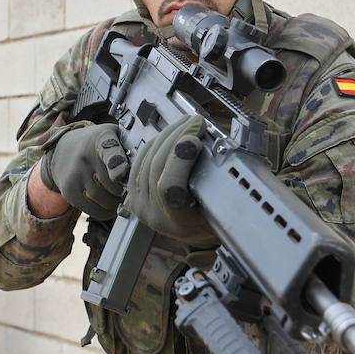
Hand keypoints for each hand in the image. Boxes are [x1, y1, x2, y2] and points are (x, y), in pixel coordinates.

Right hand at [39, 122, 128, 219]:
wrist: (64, 148)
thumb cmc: (98, 145)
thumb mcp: (113, 136)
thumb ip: (128, 148)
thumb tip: (142, 168)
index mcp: (101, 139)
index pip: (110, 151)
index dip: (117, 164)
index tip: (123, 173)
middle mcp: (85, 156)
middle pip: (112, 184)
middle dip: (125, 190)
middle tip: (129, 190)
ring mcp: (75, 174)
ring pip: (103, 200)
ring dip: (116, 203)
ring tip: (119, 197)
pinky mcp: (69, 190)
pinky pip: (93, 210)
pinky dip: (105, 212)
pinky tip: (110, 206)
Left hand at [125, 114, 218, 247]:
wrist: (191, 231)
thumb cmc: (211, 222)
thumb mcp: (222, 212)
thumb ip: (219, 191)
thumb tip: (220, 155)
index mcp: (177, 223)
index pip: (170, 188)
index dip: (179, 159)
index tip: (194, 140)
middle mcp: (153, 214)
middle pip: (157, 166)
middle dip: (177, 137)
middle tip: (196, 122)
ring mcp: (139, 201)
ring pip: (148, 158)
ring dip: (169, 134)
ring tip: (187, 123)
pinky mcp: (132, 190)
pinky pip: (140, 158)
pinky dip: (157, 141)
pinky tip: (172, 132)